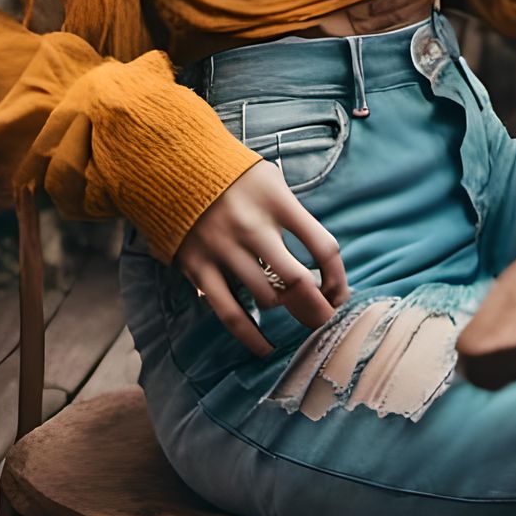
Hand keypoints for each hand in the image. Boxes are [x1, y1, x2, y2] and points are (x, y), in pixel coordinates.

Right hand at [173, 160, 349, 356]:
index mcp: (278, 202)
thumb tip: (321, 260)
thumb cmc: (234, 175)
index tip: (339, 293)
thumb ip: (293, 214)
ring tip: (297, 317)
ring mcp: (225, 249)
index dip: (337, 277)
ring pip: (267, 297)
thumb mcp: (271, 180)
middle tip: (326, 319)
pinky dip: (250, 335)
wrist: (175, 167)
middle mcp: (254, 227)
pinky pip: (229, 312)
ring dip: (287, 312)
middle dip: (318, 308)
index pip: (323, 246)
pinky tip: (264, 347)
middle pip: (298, 280)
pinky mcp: (199, 267)